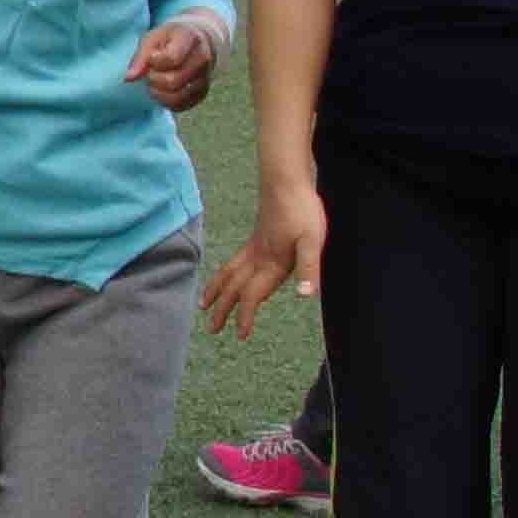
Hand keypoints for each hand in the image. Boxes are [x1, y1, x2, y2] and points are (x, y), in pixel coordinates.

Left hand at [128, 21, 217, 112]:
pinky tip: (163, 89)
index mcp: (190, 38)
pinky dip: (165, 101)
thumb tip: (129, 78)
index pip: (171, 59)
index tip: (152, 57)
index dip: (154, 62)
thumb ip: (141, 56)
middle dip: (153, 79)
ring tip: (156, 81)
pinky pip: (180, 106)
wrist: (198, 43)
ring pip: (176, 97)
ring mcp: (205, 77)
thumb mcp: (153, 37)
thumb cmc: (171, 39)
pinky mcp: (202, 93)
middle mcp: (203, 58)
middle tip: (151, 71)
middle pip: (172, 81)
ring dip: (158, 92)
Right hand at [199, 179, 326, 338]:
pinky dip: (223, 274)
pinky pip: (233, 262)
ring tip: (204, 305)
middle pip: (234, 288)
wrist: (286, 181)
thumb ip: (309, 268)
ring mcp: (254, 248)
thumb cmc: (301, 210)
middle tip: (213, 329)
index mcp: (271, 263)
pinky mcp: (256, 239)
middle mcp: (257, 258)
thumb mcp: (312, 241)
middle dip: (223, 309)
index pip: (252, 295)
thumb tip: (305, 296)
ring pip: (228, 274)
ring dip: (217, 291)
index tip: (240, 335)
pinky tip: (226, 276)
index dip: (246, 316)